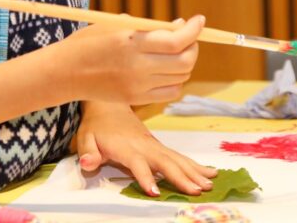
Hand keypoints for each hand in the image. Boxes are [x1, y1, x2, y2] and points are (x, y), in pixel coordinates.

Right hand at [54, 16, 202, 104]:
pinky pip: (171, 92)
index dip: (194, 29)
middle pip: (185, 61)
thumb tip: (179, 25)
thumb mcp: (115, 25)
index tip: (199, 20)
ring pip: (181, 77)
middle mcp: (138, 67)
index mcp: (132, 43)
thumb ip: (148, 26)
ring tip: (176, 51)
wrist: (65, 73)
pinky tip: (167, 70)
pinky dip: (176, 80)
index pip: (177, 40)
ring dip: (185, 62)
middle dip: (193, 46)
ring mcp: (138, 86)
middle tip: (188, 37)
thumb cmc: (88, 42)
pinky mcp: (136, 99)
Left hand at [76, 101, 215, 196]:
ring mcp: (154, 145)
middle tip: (198, 190)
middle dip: (181, 176)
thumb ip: (88, 152)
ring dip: (193, 171)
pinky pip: (179, 157)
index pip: (137, 163)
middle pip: (164, 161)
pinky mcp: (159, 146)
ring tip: (210, 184)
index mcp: (126, 146)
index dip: (145, 177)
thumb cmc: (97, 125)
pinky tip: (210, 173)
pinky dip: (194, 165)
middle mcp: (144, 145)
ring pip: (176, 158)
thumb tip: (88, 163)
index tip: (155, 192)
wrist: (109, 104)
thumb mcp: (85, 137)